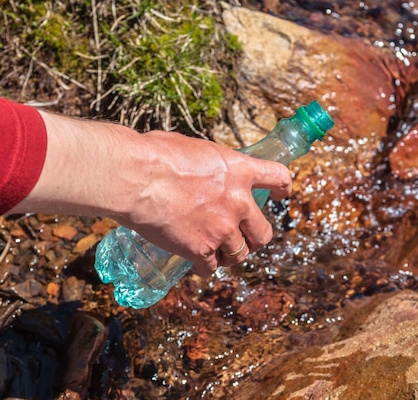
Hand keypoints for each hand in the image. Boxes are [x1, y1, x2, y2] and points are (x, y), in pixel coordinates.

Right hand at [9, 111, 291, 275]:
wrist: (135, 177)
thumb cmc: (155, 155)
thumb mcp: (193, 149)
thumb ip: (209, 165)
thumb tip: (202, 168)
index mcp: (238, 170)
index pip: (278, 177)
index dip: (282, 188)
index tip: (279, 196)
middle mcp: (238, 202)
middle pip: (264, 232)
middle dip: (254, 237)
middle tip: (240, 236)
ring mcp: (222, 228)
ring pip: (240, 254)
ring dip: (228, 254)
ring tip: (214, 251)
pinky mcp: (201, 249)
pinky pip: (211, 267)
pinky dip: (203, 266)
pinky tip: (194, 261)